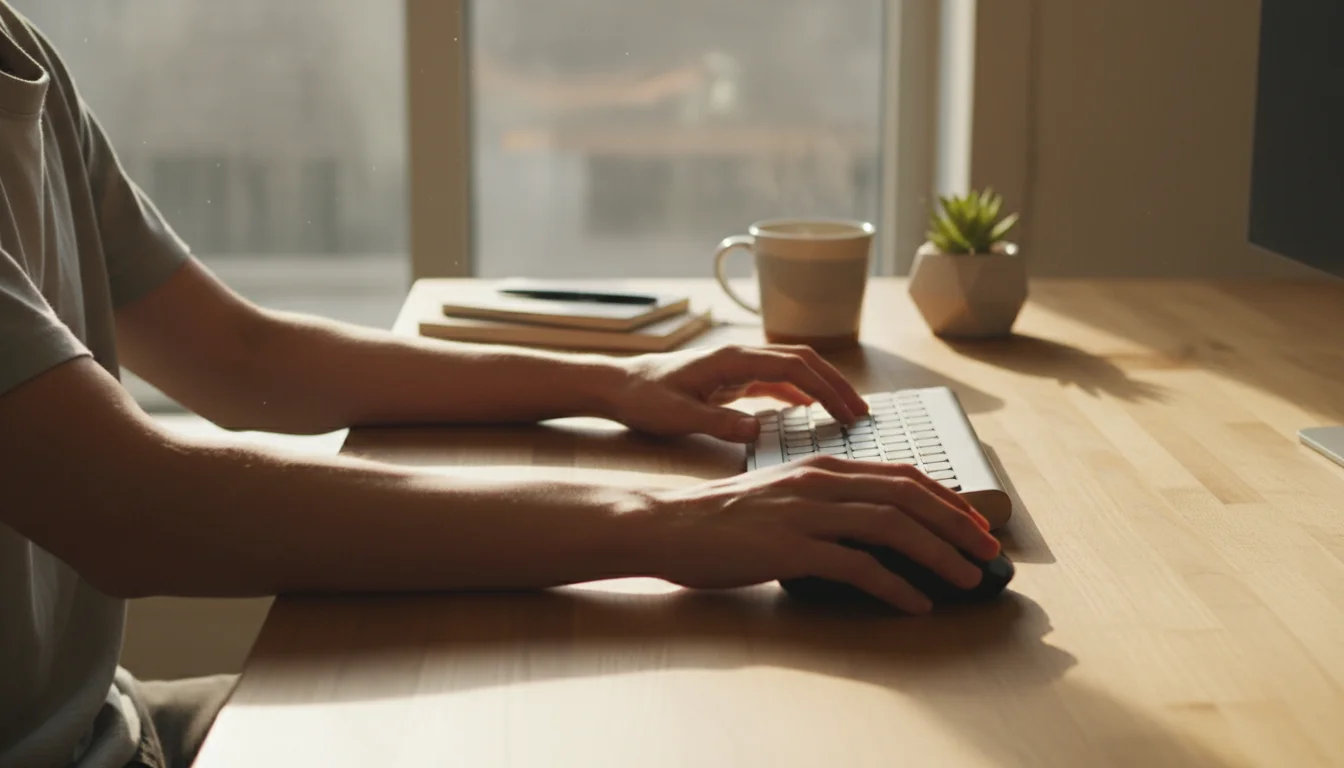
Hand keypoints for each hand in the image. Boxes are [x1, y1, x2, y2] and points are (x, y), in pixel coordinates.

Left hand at [607, 344, 869, 441]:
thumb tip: (758, 431)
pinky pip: (776, 381)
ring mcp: (738, 366)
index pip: (794, 367)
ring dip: (822, 388)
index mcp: (732, 360)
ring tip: (847, 413)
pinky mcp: (733, 378)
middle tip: (861, 413)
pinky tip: (811, 411)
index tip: (848, 412)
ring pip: (793, 369)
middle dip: (836, 385)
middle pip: (803, 361)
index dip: (826, 388)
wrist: (618, 386)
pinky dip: (800, 393)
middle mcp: (740, 356)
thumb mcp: (678, 416)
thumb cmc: (644, 399)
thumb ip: (718, 423)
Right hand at [644, 455, 998, 612]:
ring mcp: (806, 514)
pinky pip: (857, 567)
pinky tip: (915, 603)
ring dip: (939, 555)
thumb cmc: (724, 518)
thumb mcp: (783, 495)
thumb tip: (875, 527)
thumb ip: (827, 501)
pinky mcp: (790, 548)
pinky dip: (895, 586)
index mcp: (822, 466)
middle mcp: (820, 482)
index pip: (901, 474)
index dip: (946, 499)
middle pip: (908, 496)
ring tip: (967, 579)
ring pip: (892, 528)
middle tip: (988, 551)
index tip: (974, 523)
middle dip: (957, 525)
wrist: (670, 524)